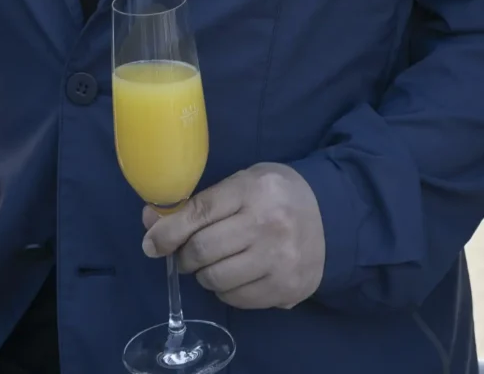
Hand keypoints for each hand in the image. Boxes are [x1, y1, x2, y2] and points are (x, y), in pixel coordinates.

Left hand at [141, 161, 323, 310]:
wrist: (332, 217)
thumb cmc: (276, 196)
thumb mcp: (242, 184)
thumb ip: (199, 203)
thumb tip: (151, 224)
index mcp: (254, 189)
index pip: (198, 213)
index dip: (167, 231)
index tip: (152, 244)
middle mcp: (268, 224)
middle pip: (201, 250)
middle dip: (184, 256)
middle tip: (188, 254)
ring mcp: (279, 259)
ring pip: (215, 279)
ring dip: (204, 275)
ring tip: (215, 264)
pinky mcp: (286, 287)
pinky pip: (235, 299)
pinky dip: (225, 291)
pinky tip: (236, 275)